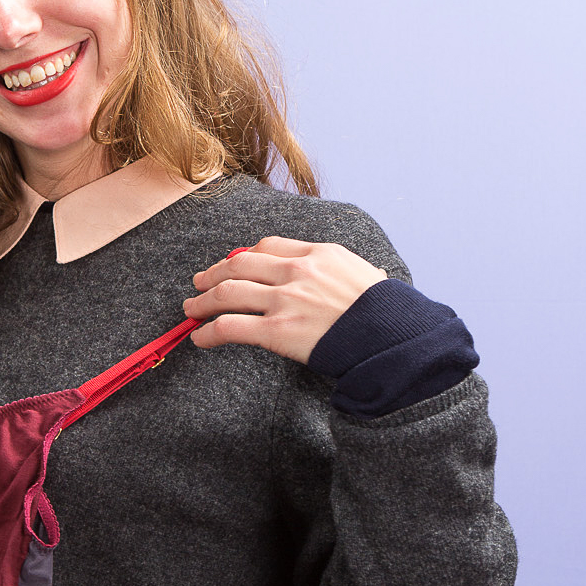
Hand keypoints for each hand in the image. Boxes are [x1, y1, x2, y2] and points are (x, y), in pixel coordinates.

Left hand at [182, 237, 386, 362]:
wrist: (394, 338)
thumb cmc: (386, 314)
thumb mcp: (365, 276)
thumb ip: (342, 272)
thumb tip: (349, 274)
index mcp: (318, 254)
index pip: (267, 247)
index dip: (243, 257)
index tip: (232, 265)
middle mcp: (297, 272)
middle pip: (239, 265)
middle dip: (214, 274)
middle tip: (200, 283)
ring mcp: (285, 300)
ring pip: (227, 293)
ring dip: (202, 301)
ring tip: (191, 310)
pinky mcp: (278, 331)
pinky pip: (229, 327)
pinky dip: (208, 332)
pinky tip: (199, 338)